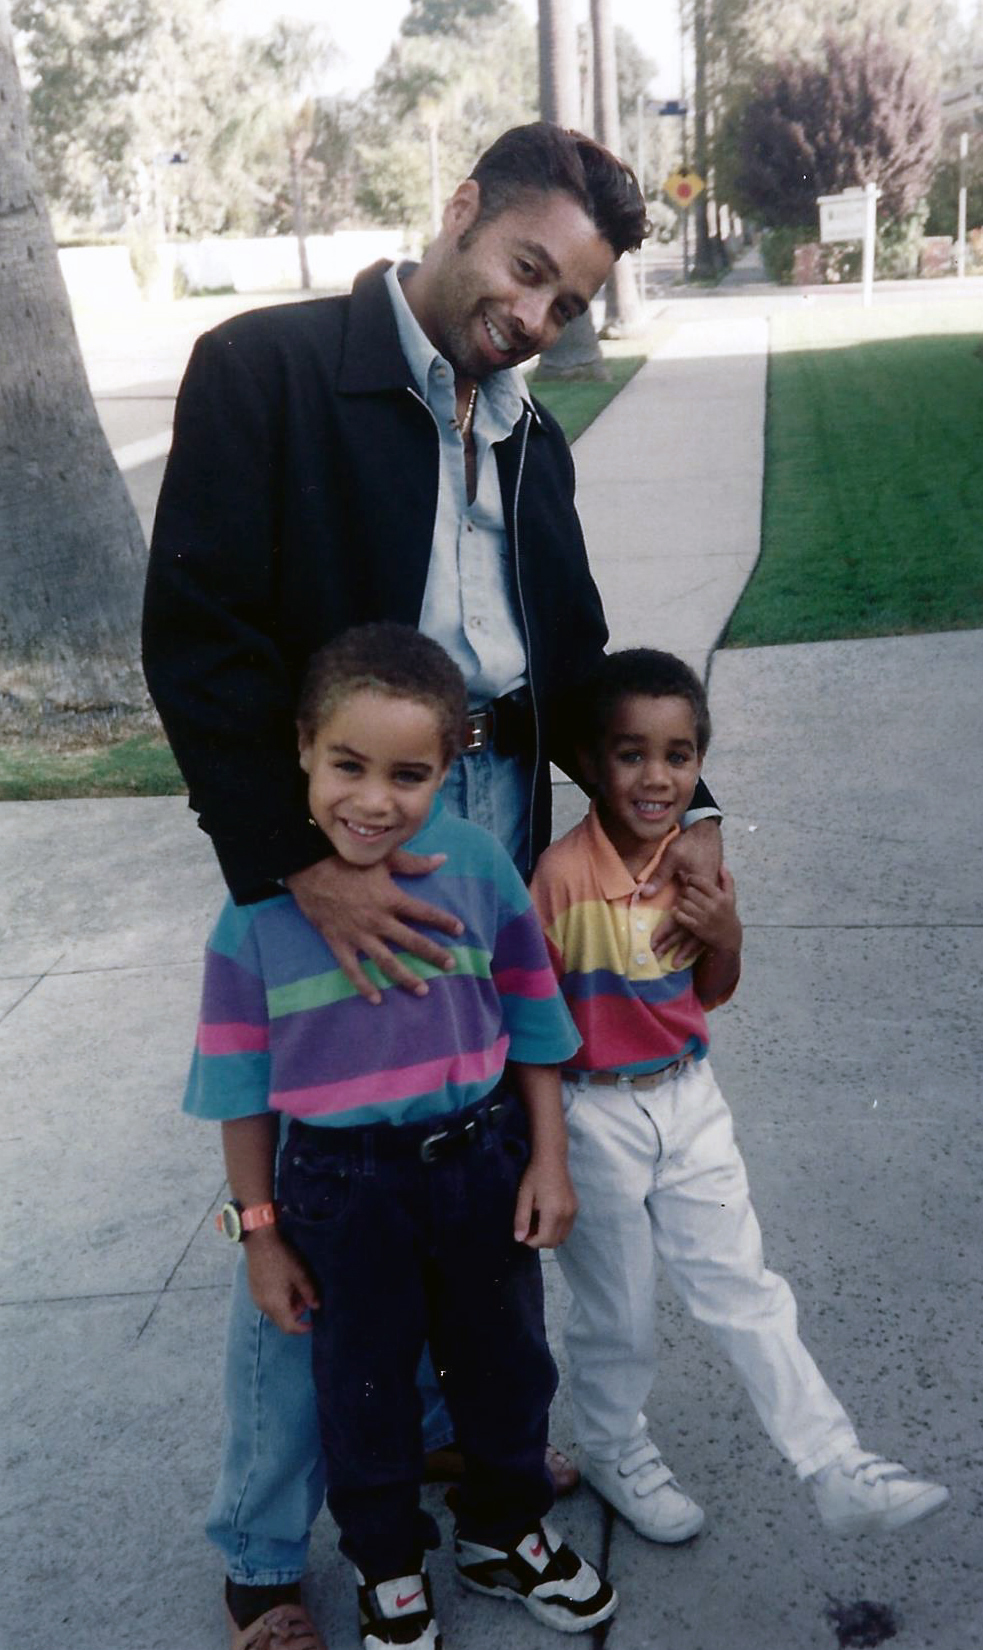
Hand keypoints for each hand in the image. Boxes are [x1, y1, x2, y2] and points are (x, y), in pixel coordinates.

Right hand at [244, 1228, 319, 1334]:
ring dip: (287, 1307)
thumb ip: (309, 1293)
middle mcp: (263, 1305)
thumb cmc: (282, 1256)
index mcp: (276, 1304)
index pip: (289, 1328)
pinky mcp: (253, 1290)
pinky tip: (285, 1285)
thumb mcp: (300, 1274)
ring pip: (275, 1312)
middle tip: (306, 1300)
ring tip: (297, 1289)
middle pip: (281, 1321)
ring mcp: (256, 1298)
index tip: (313, 1324)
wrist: (260, 1240)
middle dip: (296, 1315)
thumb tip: (316, 1306)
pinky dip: (278, 1301)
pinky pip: (267, 1303)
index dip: (302, 1329)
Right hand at [286, 853, 464, 1003]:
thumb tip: (442, 859)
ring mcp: (358, 935)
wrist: (307, 866)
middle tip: (450, 965)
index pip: (425, 913)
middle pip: (412, 942)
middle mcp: (378, 921)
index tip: (460, 930)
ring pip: (387, 962)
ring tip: (423, 990)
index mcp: (391, 899)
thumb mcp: (384, 857)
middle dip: (434, 954)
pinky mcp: (339, 943)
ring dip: (406, 977)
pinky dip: (364, 986)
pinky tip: (376, 998)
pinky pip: (353, 970)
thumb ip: (414, 863)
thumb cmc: (346, 858)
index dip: (444, 921)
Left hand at [514, 1154, 577, 1248]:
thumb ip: (521, 1219)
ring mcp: (574, 1211)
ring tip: (537, 1222)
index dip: (531, 1242)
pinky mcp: (576, 1208)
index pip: (544, 1240)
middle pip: (554, 1242)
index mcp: (554, 1212)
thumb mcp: (524, 1196)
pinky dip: (556, 1229)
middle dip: (540, 1241)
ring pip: (562, 1237)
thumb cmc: (535, 1175)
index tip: (522, 1233)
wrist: (552, 1159)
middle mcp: (567, 1215)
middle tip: (528, 1228)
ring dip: (549, 1236)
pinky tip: (546, 1217)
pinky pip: (567, 1228)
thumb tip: (519, 1239)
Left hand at [639, 819, 722, 964]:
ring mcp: (710, 900)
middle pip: (688, 928)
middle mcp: (707, 899)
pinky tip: (687, 949)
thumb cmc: (690, 843)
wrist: (709, 834)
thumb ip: (659, 876)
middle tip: (657, 958)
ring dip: (685, 947)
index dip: (666, 932)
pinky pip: (701, 922)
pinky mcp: (709, 899)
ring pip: (697, 930)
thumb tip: (644, 894)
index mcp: (699, 890)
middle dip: (672, 944)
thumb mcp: (673, 855)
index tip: (653, 945)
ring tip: (674, 963)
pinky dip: (693, 938)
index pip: (680, 916)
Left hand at [673, 866, 741, 954]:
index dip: (691, 878)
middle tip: (683, 890)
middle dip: (684, 889)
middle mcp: (712, 906)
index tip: (689, 880)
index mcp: (720, 897)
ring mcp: (704, 918)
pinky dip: (676, 912)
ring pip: (683, 903)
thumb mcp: (731, 897)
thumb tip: (721, 865)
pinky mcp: (696, 928)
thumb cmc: (728, 914)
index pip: (700, 881)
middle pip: (689, 891)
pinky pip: (680, 916)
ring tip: (681, 900)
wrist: (729, 938)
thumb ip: (727, 880)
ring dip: (679, 900)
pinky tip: (677, 910)